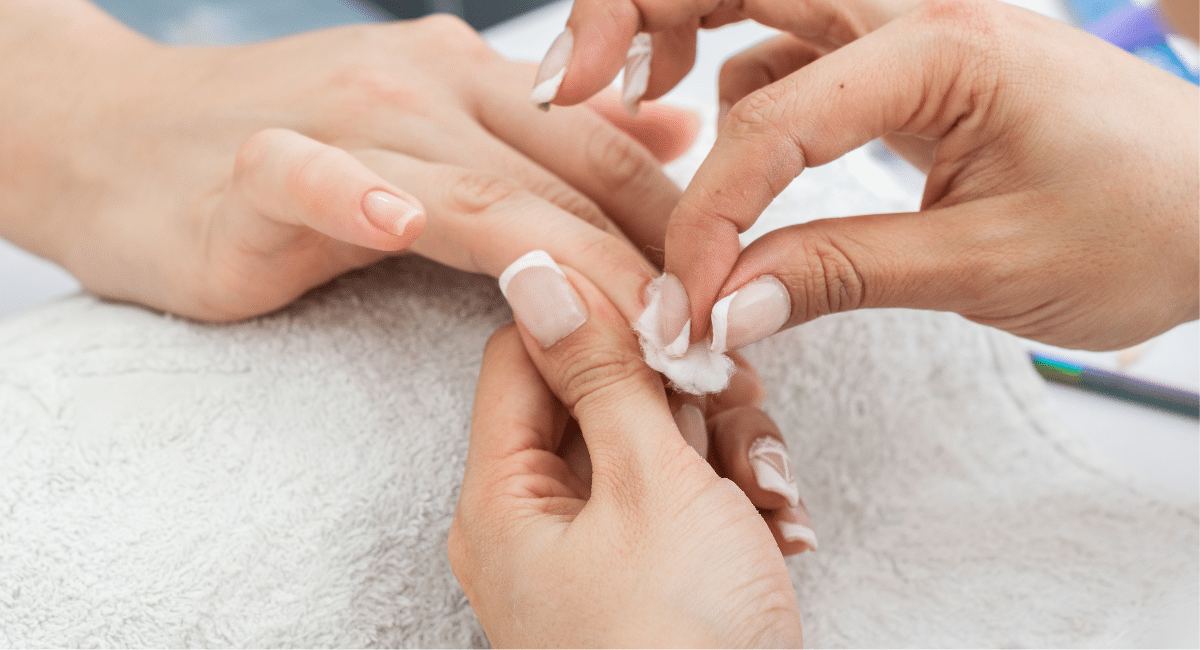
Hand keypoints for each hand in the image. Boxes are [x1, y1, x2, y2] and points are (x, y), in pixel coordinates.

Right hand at [0, 1, 698, 321]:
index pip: (609, 160)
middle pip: (565, 178)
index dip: (682, 235)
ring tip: (627, 328)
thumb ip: (556, 146)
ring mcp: (343, 117)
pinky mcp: (253, 161)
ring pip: (475, 185)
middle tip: (712, 350)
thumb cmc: (295, 158)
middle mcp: (428, 88)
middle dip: (650, 268)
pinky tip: (398, 223)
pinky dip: (357, 194)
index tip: (734, 315)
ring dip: (559, 259)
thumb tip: (674, 137)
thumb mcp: (445, 136)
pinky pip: (312, 172)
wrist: (122, 140)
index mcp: (482, 86)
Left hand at [449, 254, 807, 646]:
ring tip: (768, 494)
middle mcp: (538, 523)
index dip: (598, 318)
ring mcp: (597, 554)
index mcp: (504, 497)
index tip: (671, 313)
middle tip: (736, 402)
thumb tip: (533, 274)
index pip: (523, 354)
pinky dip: (734, 505)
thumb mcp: (651, 487)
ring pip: (658, 447)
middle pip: (600, 398)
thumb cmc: (679, 645)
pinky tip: (781, 530)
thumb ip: (601, 374)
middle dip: (684, 396)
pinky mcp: (650, 579)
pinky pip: (685, 505)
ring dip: (726, 452)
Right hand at [534, 0, 1198, 351]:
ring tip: (622, 92)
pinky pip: (791, 49)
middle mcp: (914, 11)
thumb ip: (843, 274)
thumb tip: (728, 308)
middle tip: (569, 85)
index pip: (773, 120)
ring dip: (673, 29)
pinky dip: (734, 83)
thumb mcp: (989, 265)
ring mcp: (905, 28)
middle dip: (631, 15)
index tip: (687, 299)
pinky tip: (719, 140)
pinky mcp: (903, 62)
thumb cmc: (1144, 223)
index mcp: (943, 43)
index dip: (711, 214)